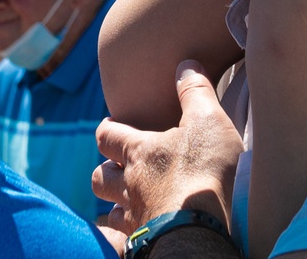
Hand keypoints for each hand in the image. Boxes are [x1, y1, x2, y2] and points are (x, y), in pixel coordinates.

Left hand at [93, 62, 243, 235]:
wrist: (199, 229)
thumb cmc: (202, 170)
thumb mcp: (207, 118)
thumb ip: (195, 90)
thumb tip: (185, 65)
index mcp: (138, 152)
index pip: (106, 136)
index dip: (108, 130)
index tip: (115, 125)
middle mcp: (129, 185)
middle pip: (99, 178)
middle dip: (107, 170)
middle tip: (123, 165)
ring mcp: (134, 217)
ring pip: (109, 210)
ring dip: (116, 204)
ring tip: (133, 198)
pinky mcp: (144, 242)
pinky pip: (124, 238)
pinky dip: (129, 231)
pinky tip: (143, 226)